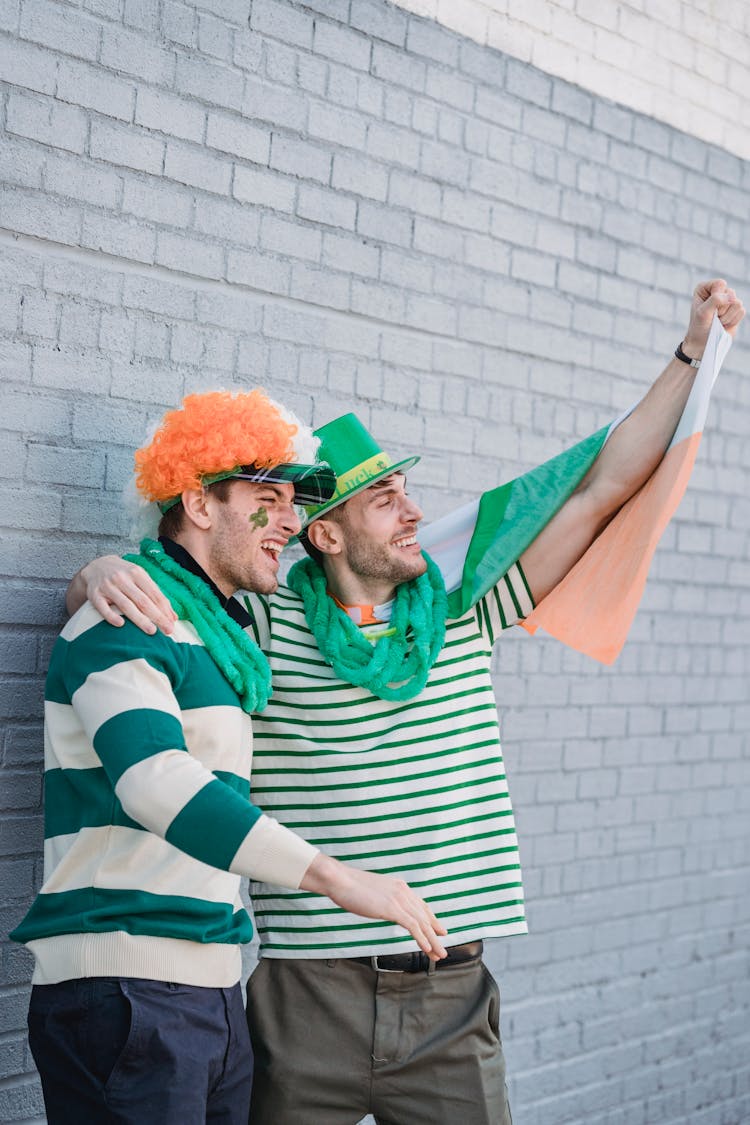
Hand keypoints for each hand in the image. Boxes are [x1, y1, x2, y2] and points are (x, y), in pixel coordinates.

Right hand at [80, 555, 176, 634]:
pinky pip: (102, 607)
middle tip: (168, 630)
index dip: (164, 609)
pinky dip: (111, 616)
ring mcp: (108, 586)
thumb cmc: (124, 575)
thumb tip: (173, 617)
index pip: (154, 594)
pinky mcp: (94, 594)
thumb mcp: (140, 577)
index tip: (172, 623)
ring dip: (140, 619)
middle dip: (157, 616)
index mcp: (137, 573)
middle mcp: (122, 578)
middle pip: (143, 601)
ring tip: (151, 631)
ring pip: (126, 605)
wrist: (96, 565)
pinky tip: (121, 624)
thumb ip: (155, 594)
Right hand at [301, 854, 447, 959]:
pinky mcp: (392, 908)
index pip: (420, 905)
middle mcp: (403, 891)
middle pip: (424, 915)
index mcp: (399, 886)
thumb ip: (382, 899)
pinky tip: (427, 949)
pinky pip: (413, 926)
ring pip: (422, 923)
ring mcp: (399, 899)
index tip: (438, 931)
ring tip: (439, 955)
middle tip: (442, 949)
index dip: (431, 920)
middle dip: (435, 934)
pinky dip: (422, 939)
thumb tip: (382, 907)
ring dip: (432, 941)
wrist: (340, 880)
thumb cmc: (349, 886)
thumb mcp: (372, 891)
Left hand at [683, 278, 744, 356]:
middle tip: (713, 317)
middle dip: (722, 309)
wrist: (703, 343)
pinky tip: (724, 324)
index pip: (720, 284)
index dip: (718, 297)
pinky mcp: (735, 310)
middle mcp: (717, 291)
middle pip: (730, 293)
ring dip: (727, 316)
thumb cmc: (699, 327)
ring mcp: (727, 300)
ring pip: (738, 303)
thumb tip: (732, 296)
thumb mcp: (703, 312)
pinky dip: (732, 321)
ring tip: (718, 321)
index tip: (708, 308)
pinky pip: (742, 311)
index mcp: (705, 288)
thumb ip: (715, 300)